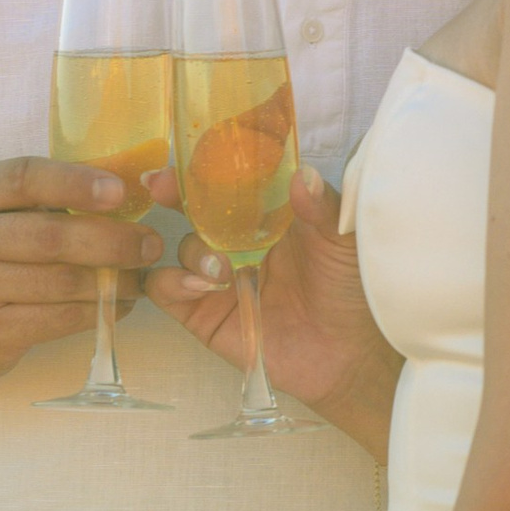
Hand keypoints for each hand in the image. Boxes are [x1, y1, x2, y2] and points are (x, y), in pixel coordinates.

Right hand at [0, 156, 147, 384]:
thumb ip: (36, 200)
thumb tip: (121, 192)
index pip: (23, 178)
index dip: (75, 182)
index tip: (120, 190)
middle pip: (50, 237)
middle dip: (112, 240)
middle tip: (151, 243)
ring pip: (60, 284)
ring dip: (113, 280)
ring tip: (142, 276)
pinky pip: (57, 320)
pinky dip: (97, 312)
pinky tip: (118, 304)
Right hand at [144, 168, 401, 448]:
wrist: (346, 356)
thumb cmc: (348, 291)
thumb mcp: (341, 241)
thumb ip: (323, 207)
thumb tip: (301, 174)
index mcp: (267, 216)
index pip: (231, 182)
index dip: (209, 166)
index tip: (195, 154)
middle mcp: (237, 241)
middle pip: (194, 208)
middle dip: (174, 193)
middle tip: (161, 185)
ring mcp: (216, 277)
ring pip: (183, 246)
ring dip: (194, 251)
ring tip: (221, 270)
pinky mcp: (202, 312)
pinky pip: (165, 288)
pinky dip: (173, 281)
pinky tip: (202, 287)